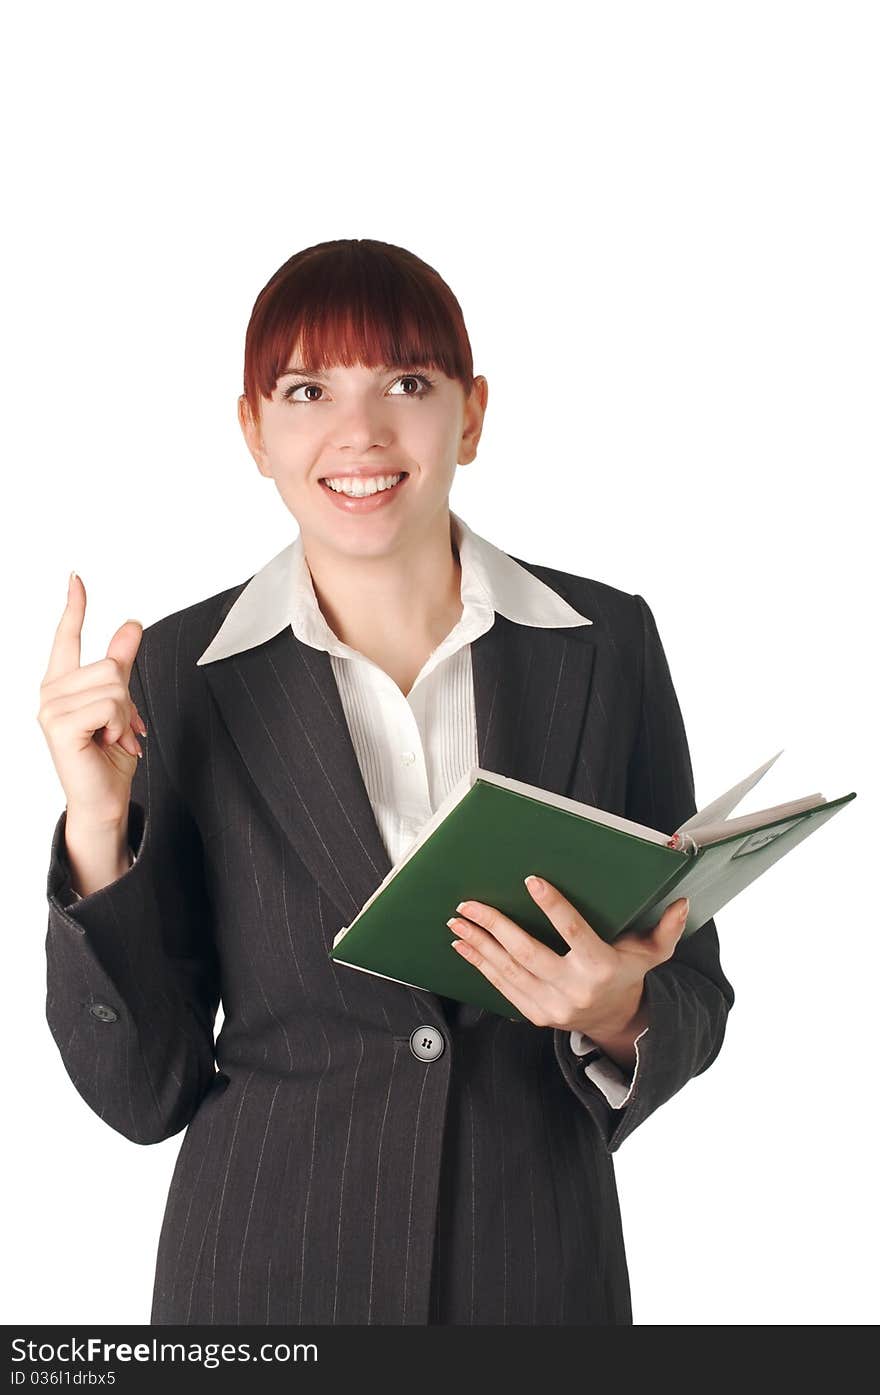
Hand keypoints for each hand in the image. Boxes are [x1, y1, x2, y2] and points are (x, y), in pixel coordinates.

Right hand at [38, 572, 147, 828]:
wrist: (106, 801)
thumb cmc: (110, 759)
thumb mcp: (122, 705)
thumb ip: (122, 665)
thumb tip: (132, 624)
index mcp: (63, 685)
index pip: (67, 637)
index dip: (74, 607)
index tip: (76, 578)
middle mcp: (51, 693)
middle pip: (109, 666)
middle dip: (127, 699)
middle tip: (121, 729)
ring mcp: (50, 709)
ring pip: (113, 685)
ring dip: (126, 716)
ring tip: (114, 738)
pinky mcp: (59, 726)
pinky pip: (108, 705)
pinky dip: (120, 725)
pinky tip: (110, 743)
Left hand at [447, 877, 689, 1037]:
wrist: (614, 1021)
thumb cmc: (628, 975)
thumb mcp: (652, 953)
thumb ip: (667, 929)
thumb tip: (683, 902)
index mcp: (601, 968)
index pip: (574, 932)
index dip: (553, 906)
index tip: (532, 880)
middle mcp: (574, 989)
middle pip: (528, 953)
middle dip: (496, 926)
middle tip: (470, 903)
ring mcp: (552, 1005)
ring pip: (508, 970)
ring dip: (479, 944)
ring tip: (458, 921)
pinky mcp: (535, 1014)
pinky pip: (502, 987)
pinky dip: (480, 965)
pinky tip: (464, 945)